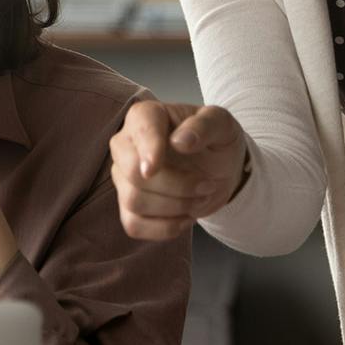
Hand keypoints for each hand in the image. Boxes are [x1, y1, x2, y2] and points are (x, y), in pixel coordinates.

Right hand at [108, 101, 246, 239]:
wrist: (219, 168)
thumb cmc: (215, 140)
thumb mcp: (222, 124)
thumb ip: (205, 125)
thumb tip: (180, 141)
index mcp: (145, 116)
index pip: (140, 130)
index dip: (146, 150)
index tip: (154, 169)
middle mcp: (125, 145)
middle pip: (133, 173)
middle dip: (176, 187)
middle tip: (207, 185)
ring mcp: (123, 177)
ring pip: (134, 201)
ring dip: (176, 207)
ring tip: (201, 199)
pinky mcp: (128, 206)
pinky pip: (134, 225)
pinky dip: (164, 227)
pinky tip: (185, 218)